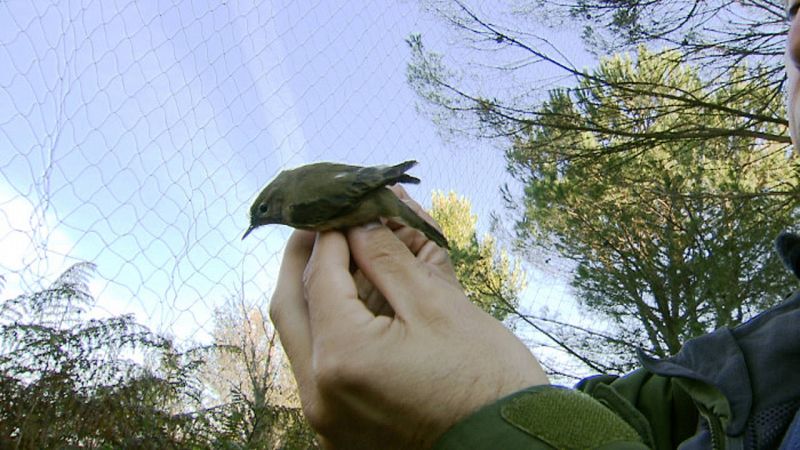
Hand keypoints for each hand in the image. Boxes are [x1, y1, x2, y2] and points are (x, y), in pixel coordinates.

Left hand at [269, 189, 547, 448]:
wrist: (512, 446)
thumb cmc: (487, 380)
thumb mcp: (438, 305)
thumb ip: (387, 259)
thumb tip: (360, 224)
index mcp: (342, 359)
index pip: (320, 279)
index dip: (331, 236)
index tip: (344, 209)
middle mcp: (320, 395)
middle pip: (291, 310)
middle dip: (303, 261)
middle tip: (321, 226)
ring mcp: (328, 418)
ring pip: (303, 339)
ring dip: (314, 295)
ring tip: (338, 258)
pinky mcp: (342, 429)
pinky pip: (321, 367)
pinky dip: (330, 329)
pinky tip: (352, 304)